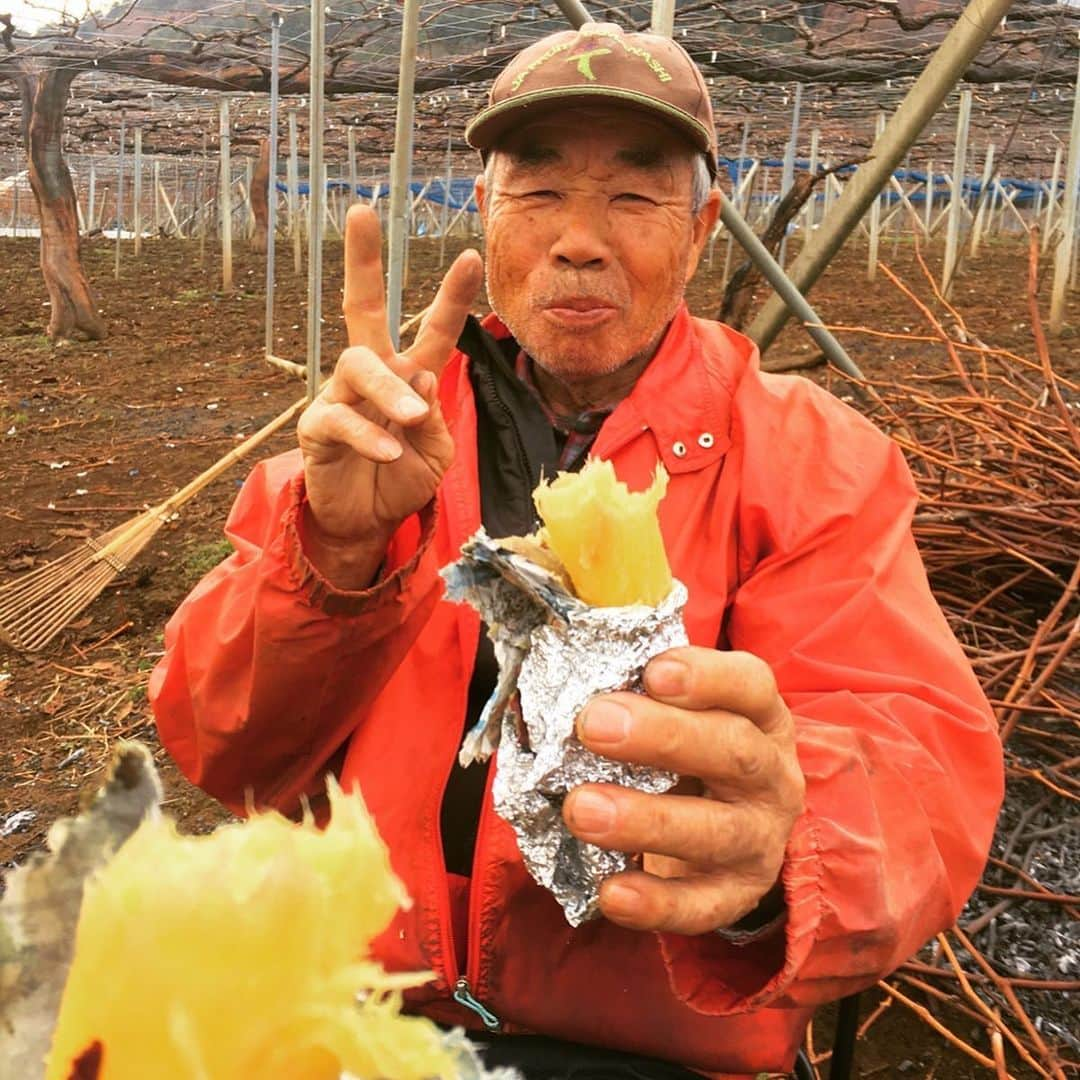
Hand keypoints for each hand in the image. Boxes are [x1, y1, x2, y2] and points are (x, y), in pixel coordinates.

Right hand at [297, 205, 482, 586]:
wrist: (368, 523)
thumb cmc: (402, 480)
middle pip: (362, 307)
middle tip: (361, 211)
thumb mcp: (436, 453)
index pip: (433, 330)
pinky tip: (389, 453)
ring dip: (389, 389)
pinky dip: (368, 434)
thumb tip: (424, 375)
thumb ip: (437, 418)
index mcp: (410, 376)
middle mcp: (373, 376)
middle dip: (362, 260)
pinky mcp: (317, 426)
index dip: (451, 296)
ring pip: (358, 364)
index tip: (471, 256)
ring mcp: (341, 395)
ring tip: (412, 417)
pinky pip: (339, 417)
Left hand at [563, 647, 804, 934]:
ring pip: (715, 831)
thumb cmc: (694, 750)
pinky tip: (610, 892)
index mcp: (760, 715)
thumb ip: (643, 691)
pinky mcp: (738, 894)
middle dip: (662, 737)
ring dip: (645, 820)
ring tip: (579, 808)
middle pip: (732, 750)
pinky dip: (656, 903)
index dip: (707, 677)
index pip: (750, 685)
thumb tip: (567, 671)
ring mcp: (761, 838)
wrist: (734, 827)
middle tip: (592, 725)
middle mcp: (772, 774)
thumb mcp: (687, 712)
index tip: (653, 672)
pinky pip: (703, 906)